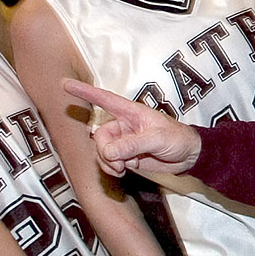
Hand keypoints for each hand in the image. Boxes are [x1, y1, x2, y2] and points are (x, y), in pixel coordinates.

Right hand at [63, 79, 202, 177]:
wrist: (189, 156)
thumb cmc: (178, 139)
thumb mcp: (157, 139)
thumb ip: (133, 144)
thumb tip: (109, 152)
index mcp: (131, 112)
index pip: (104, 99)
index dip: (85, 91)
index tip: (65, 84)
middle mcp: (123, 125)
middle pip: (100, 136)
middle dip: (105, 151)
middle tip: (120, 163)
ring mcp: (123, 141)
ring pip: (102, 151)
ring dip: (108, 162)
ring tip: (124, 169)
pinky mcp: (125, 155)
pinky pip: (108, 161)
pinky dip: (112, 168)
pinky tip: (124, 171)